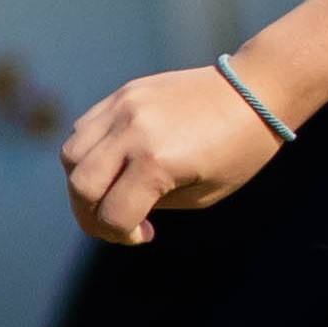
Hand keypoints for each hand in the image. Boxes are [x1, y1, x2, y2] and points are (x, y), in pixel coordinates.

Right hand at [61, 65, 285, 245]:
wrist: (256, 91)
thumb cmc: (241, 150)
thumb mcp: (204, 194)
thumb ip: (155, 203)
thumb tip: (119, 209)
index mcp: (157, 162)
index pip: (113, 214)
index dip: (122, 235)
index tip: (144, 235)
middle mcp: (132, 132)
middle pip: (80, 187)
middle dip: (90, 217)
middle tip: (115, 225)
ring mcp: (123, 108)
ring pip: (71, 155)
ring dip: (83, 184)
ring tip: (112, 194)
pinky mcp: (123, 94)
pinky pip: (84, 129)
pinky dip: (88, 154)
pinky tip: (115, 165)